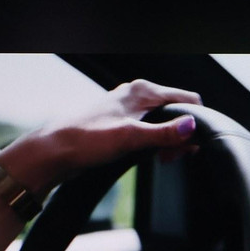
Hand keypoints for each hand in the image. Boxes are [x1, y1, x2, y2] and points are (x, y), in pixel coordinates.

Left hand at [4, 79, 201, 191]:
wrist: (55, 152)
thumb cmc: (85, 140)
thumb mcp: (130, 138)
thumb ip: (164, 133)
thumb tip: (192, 126)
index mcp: (142, 91)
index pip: (187, 99)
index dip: (194, 123)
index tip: (189, 146)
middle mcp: (137, 96)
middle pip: (176, 112)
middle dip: (181, 135)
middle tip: (172, 157)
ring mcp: (129, 110)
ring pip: (163, 123)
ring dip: (168, 142)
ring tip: (161, 159)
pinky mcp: (122, 125)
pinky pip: (149, 131)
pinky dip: (155, 144)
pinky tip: (149, 157)